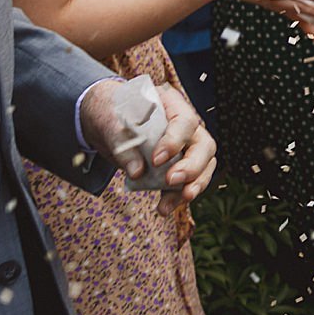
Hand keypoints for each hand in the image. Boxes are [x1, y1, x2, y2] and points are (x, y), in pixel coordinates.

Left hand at [80, 77, 216, 201]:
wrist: (109, 122)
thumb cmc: (113, 115)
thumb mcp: (111, 123)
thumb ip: (124, 144)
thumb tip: (137, 171)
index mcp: (173, 106)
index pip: (185, 122)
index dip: (175, 141)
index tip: (156, 160)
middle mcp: (186, 128)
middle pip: (204, 146)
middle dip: (192, 167)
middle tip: (171, 181)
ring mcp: (186, 147)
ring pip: (203, 166)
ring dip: (191, 186)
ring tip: (169, 204)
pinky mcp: (176, 166)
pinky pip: (185, 183)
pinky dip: (176, 197)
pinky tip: (163, 208)